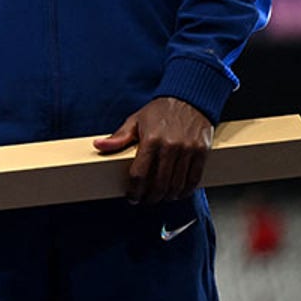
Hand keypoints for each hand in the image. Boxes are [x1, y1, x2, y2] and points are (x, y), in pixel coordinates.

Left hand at [94, 96, 213, 203]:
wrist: (190, 100)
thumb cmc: (161, 112)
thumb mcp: (135, 121)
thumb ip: (119, 137)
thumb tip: (99, 145)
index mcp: (151, 140)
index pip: (140, 173)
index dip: (135, 190)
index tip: (132, 197)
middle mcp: (170, 147)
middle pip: (159, 183)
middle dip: (151, 197)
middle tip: (145, 200)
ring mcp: (187, 151)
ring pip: (177, 184)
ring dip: (168, 196)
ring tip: (160, 198)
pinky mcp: (201, 153)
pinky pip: (194, 179)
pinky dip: (186, 190)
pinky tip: (178, 193)